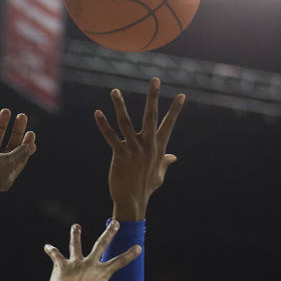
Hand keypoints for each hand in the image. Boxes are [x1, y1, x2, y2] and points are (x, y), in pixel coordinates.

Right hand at [0, 109, 35, 202]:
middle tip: (22, 116)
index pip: (21, 156)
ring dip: (0, 126)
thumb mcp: (9, 162)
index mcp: (9, 172)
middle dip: (16, 131)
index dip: (27, 144)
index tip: (30, 132)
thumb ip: (20, 153)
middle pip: (10, 145)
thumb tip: (31, 146)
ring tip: (6, 111)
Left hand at [44, 220, 140, 280]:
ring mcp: (75, 264)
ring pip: (76, 246)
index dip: (130, 254)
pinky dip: (51, 251)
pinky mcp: (61, 267)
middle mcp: (89, 264)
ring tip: (75, 226)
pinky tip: (47, 247)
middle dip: (109, 233)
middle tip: (115, 223)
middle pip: (101, 245)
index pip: (120, 261)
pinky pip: (56, 256)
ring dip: (76, 235)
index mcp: (102, 273)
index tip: (138, 247)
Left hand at [94, 78, 184, 221]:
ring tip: (114, 90)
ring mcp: (134, 150)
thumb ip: (165, 162)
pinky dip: (103, 125)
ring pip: (126, 123)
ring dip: (119, 106)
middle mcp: (147, 145)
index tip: (182, 95)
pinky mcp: (120, 156)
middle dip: (153, 97)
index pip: (168, 124)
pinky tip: (98, 113)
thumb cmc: (146, 188)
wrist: (133, 201)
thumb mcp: (159, 174)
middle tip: (155, 79)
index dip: (175, 110)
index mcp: (158, 147)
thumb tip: (173, 157)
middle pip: (151, 116)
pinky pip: (110, 137)